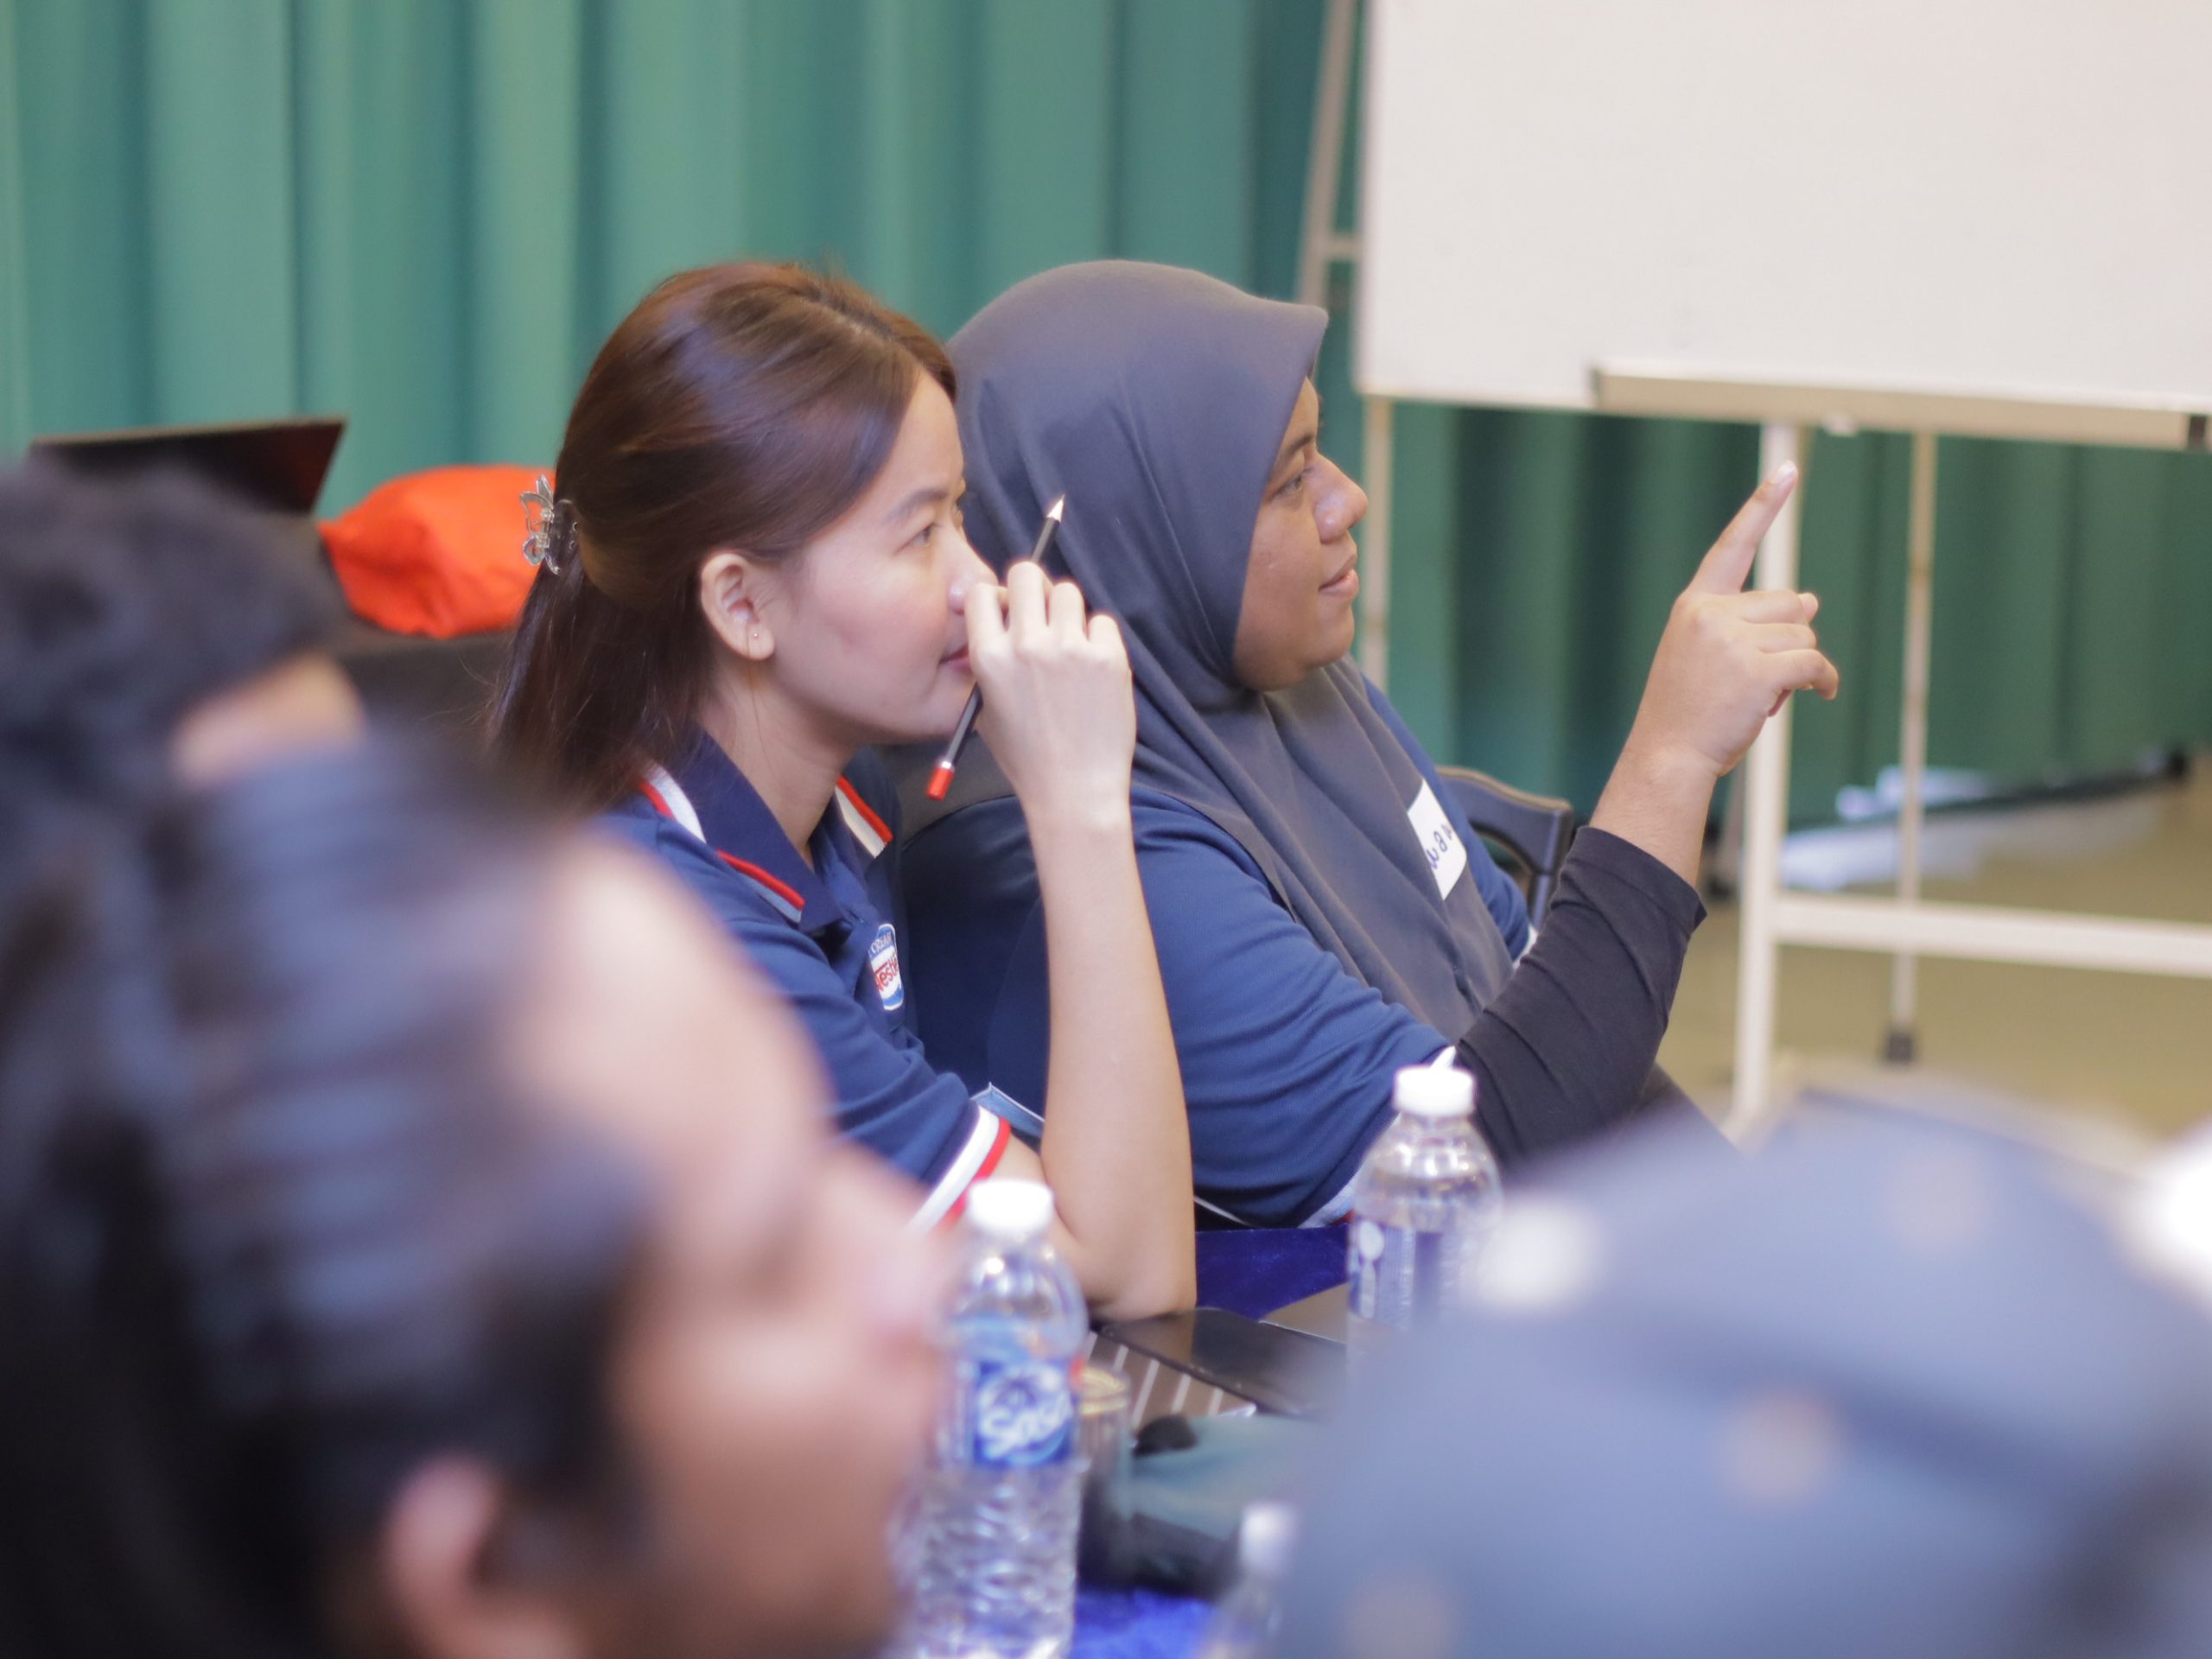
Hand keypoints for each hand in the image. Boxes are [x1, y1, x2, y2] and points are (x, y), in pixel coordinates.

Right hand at [963, 562, 1135, 828]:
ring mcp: (1070, 648)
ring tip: (1070, 648)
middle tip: (1042, 613)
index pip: (981, 592)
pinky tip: (1093, 670)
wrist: (1074, 789)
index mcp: (988, 658)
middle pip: (1027, 574)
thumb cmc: (1028, 757)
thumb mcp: (986, 710)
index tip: (1007, 611)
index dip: (995, 597)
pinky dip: (1098, 638)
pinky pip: (1101, 622)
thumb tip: (999, 618)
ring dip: (1067, 613)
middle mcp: (1027, 645)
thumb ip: (987, 662)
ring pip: (1068, 592)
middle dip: (1032, 588)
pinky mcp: (1108, 657)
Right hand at [1622, 465, 1839, 784]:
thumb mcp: (1714, 658)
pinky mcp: (1757, 671)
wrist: (1667, 756)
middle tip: (1768, 673)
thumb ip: (1752, 624)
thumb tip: (1812, 599)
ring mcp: (1732, 642)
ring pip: (1803, 632)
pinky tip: (1822, 693)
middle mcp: (1711, 614)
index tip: (1789, 469)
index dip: (1763, 506)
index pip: (1734, 545)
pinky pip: (1814, 661)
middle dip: (1791, 635)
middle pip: (1789, 601)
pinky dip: (1824, 679)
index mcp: (1695, 605)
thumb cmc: (1690, 711)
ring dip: (1802, 663)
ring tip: (1769, 694)